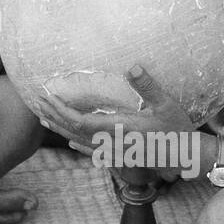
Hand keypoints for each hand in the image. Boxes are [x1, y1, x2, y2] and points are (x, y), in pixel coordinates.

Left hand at [37, 66, 194, 180]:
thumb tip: (132, 66)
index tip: (48, 97)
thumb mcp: (166, 103)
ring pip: (80, 142)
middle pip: (74, 131)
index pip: (80, 121)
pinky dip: (78, 145)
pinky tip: (70, 142)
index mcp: (119, 127)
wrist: (185, 157)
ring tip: (45, 118)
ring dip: (61, 130)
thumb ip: (147, 85)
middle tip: (38, 102)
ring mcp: (114, 151)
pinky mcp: (120, 156)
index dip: (61, 110)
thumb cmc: (177, 129)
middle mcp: (112, 141)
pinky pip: (92, 152)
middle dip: (55, 116)